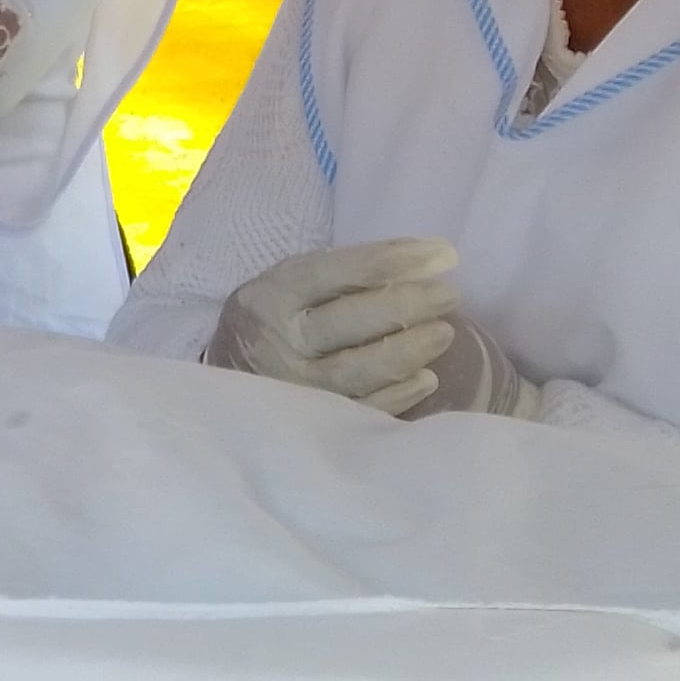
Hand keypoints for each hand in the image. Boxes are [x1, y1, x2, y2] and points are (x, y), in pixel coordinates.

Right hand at [210, 236, 463, 413]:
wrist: (231, 381)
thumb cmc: (278, 321)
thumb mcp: (292, 284)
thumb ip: (345, 273)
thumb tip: (427, 260)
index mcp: (274, 296)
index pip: (337, 272)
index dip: (394, 261)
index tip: (442, 256)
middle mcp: (280, 341)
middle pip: (351, 321)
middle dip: (409, 305)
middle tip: (448, 295)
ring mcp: (295, 387)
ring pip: (359, 370)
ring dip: (410, 350)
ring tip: (443, 333)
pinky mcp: (313, 424)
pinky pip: (364, 411)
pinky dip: (401, 394)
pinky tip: (425, 377)